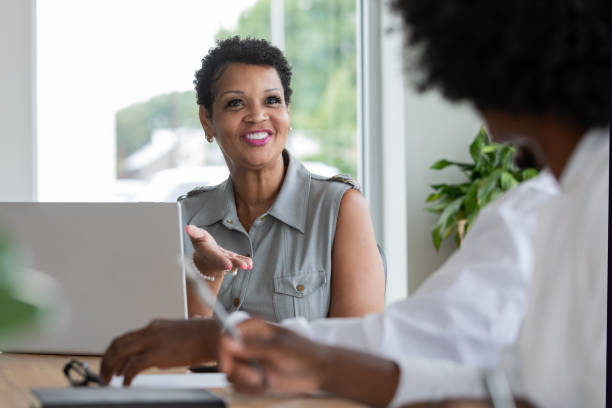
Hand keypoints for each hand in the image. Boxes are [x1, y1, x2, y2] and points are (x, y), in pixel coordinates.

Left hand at [100, 318, 220, 385]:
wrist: (213, 335)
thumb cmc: (201, 337)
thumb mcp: (177, 336)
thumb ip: (162, 345)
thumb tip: (154, 360)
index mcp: (154, 326)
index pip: (126, 337)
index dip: (115, 352)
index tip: (112, 364)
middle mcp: (150, 330)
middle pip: (118, 343)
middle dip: (107, 360)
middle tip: (105, 374)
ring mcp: (153, 341)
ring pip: (121, 352)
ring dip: (111, 367)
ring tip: (110, 380)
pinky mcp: (158, 353)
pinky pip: (134, 366)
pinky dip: (127, 376)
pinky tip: (126, 384)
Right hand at [186, 225, 251, 276]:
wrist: (204, 256)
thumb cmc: (200, 243)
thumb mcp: (196, 236)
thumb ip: (193, 232)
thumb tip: (187, 228)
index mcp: (209, 253)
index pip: (216, 257)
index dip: (222, 261)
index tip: (229, 265)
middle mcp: (218, 258)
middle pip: (227, 261)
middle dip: (236, 264)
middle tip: (244, 266)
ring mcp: (225, 259)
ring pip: (234, 262)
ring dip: (241, 263)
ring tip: (249, 265)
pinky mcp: (231, 258)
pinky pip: (238, 259)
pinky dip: (244, 261)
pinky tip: (250, 263)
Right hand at [218, 318, 327, 393]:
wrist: (318, 371)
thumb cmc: (303, 353)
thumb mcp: (277, 349)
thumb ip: (252, 347)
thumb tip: (229, 343)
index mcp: (254, 328)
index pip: (227, 335)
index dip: (223, 351)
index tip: (226, 366)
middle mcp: (249, 343)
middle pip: (227, 356)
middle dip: (237, 370)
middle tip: (253, 377)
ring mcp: (251, 360)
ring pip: (232, 372)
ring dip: (244, 381)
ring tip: (262, 380)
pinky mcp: (254, 375)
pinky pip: (240, 384)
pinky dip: (249, 388)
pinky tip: (264, 385)